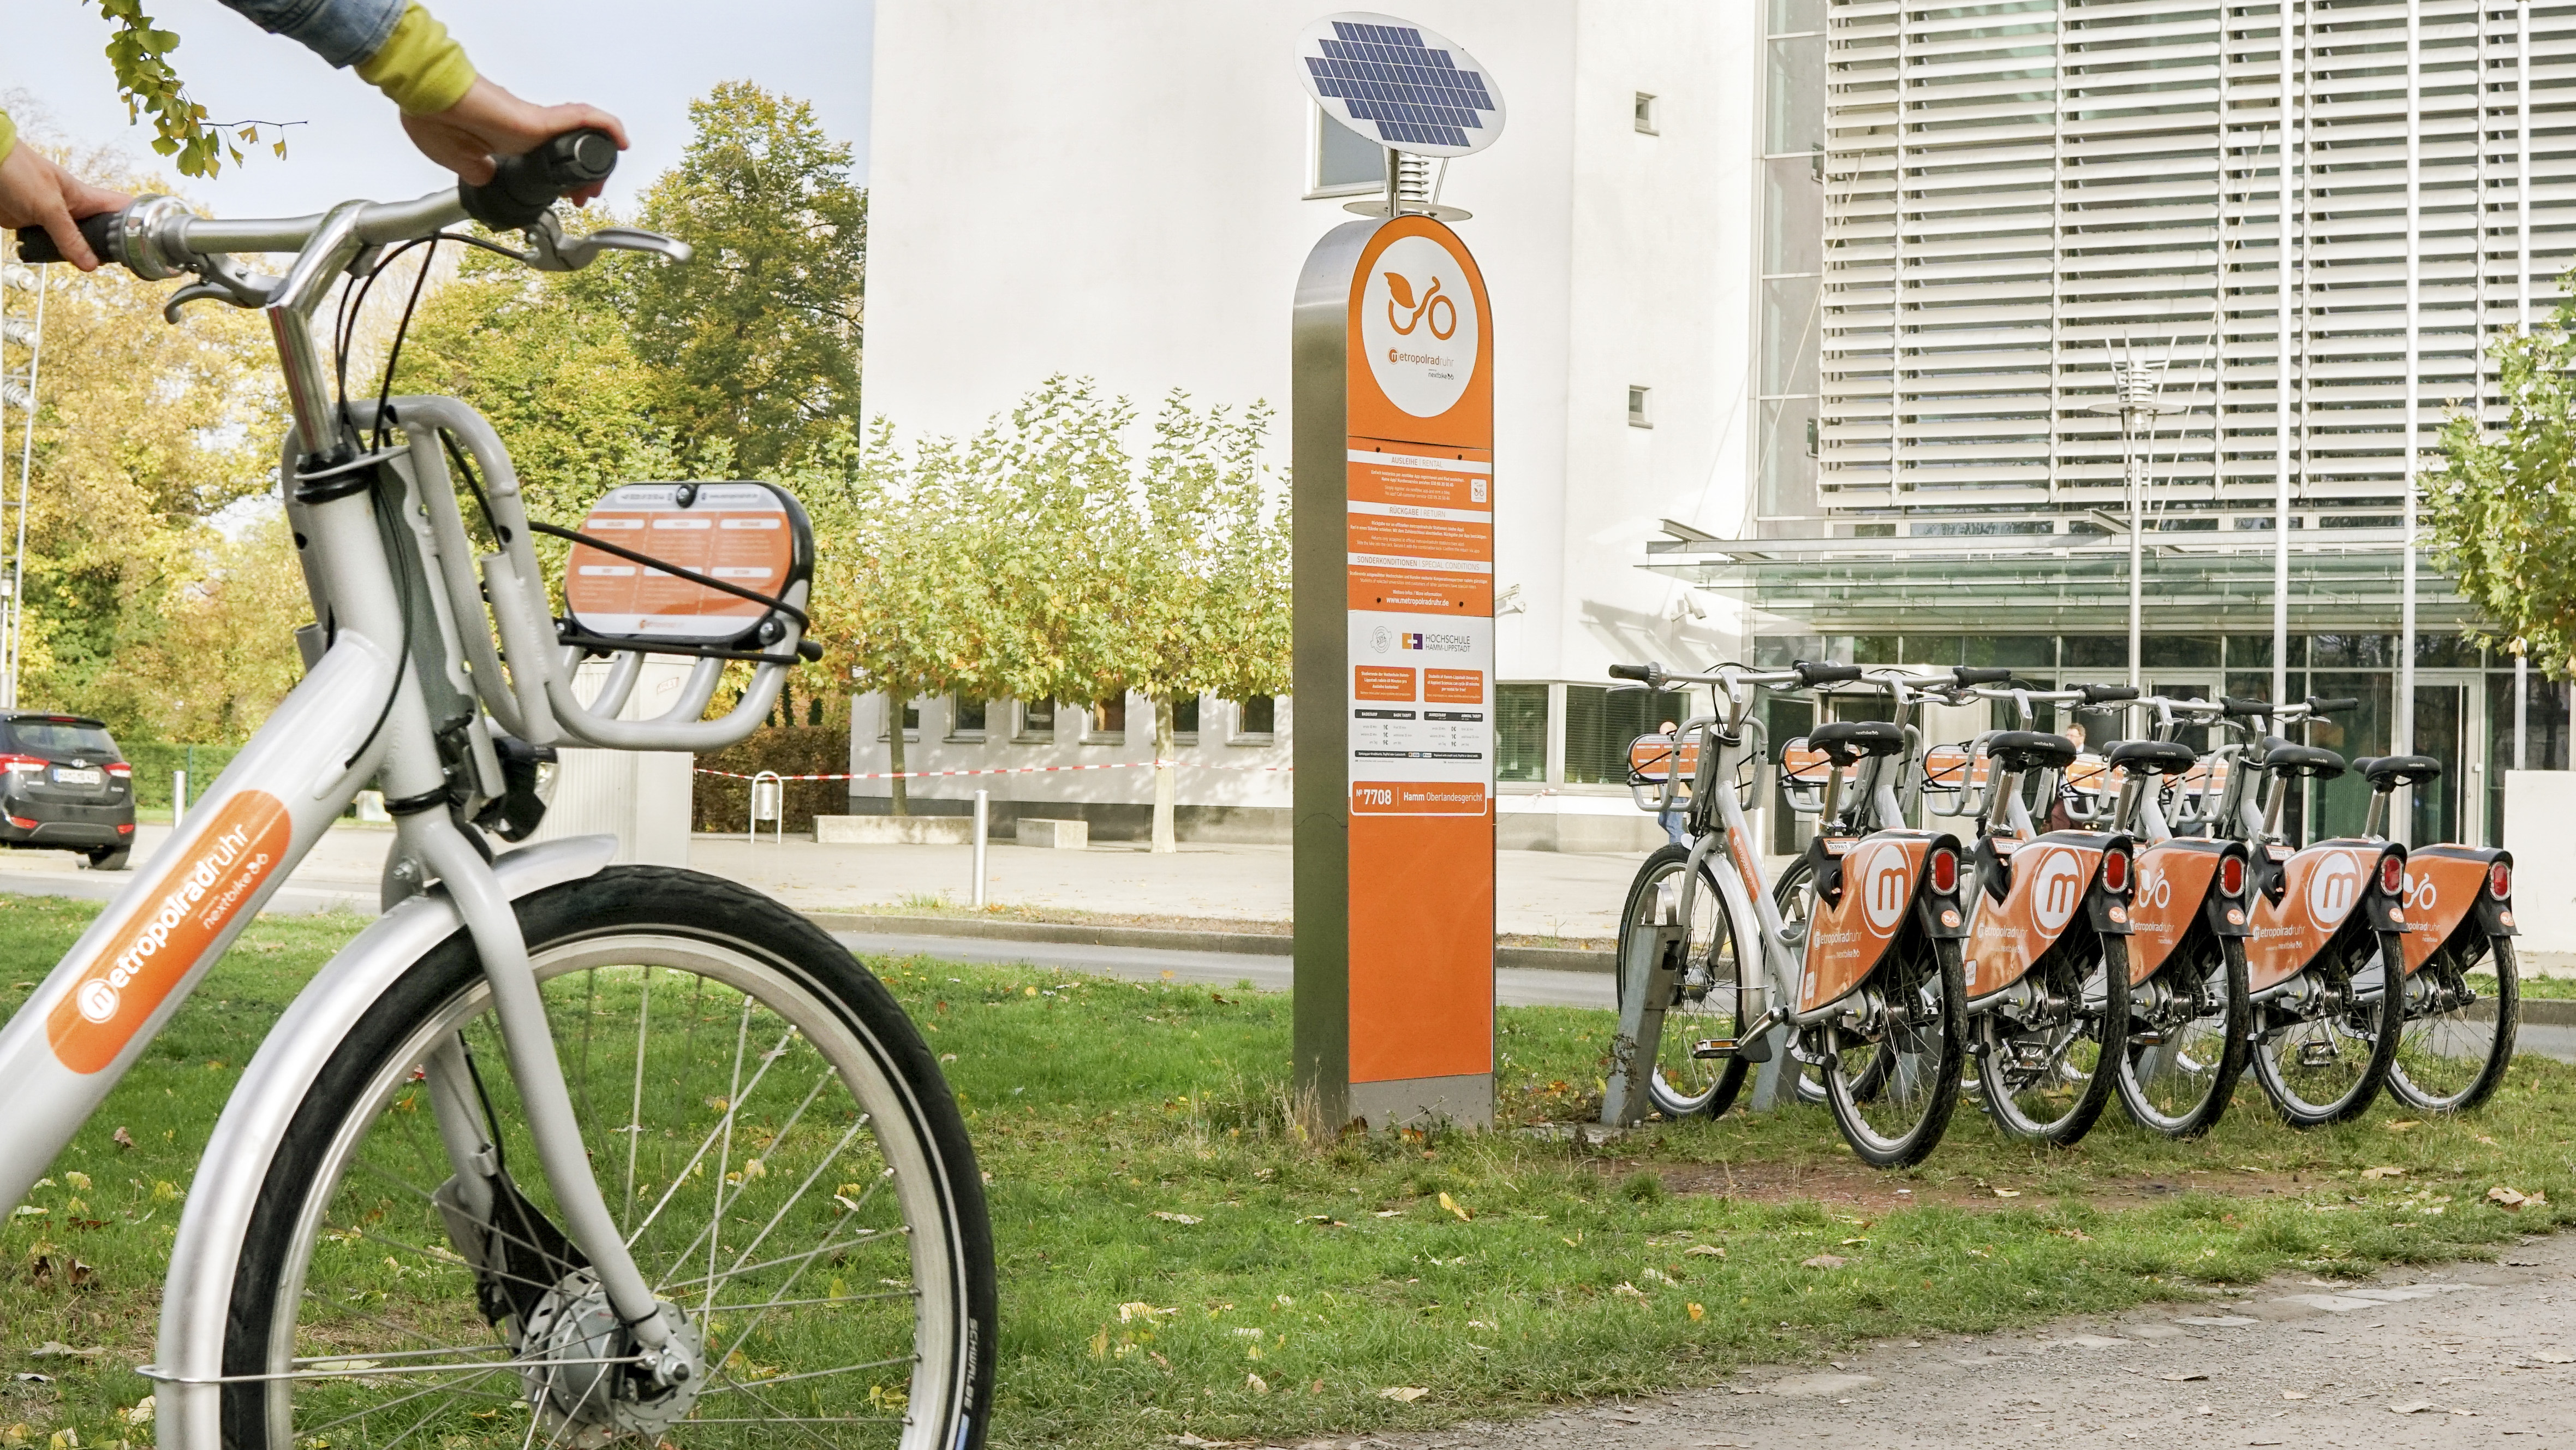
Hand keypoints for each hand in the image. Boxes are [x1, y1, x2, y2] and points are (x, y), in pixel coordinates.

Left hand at [0, 144, 130, 270]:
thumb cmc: (17, 170)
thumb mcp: (48, 207)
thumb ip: (69, 237)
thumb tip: (90, 264)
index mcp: (86, 197)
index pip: (123, 209)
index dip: (139, 223)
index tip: (148, 243)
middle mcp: (75, 209)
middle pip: (102, 232)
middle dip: (109, 248)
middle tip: (117, 264)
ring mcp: (55, 218)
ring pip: (77, 241)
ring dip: (79, 254)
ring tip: (86, 267)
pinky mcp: (36, 225)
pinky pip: (51, 244)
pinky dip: (53, 254)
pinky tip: (55, 261)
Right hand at [402, 77, 627, 202]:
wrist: (426, 99)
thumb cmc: (432, 117)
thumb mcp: (456, 158)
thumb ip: (475, 170)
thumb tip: (486, 178)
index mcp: (509, 141)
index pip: (549, 158)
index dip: (564, 179)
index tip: (571, 198)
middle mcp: (527, 130)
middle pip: (571, 148)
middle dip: (586, 174)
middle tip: (591, 195)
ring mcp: (536, 123)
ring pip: (581, 135)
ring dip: (599, 157)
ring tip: (604, 180)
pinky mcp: (540, 117)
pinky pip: (583, 117)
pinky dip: (606, 125)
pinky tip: (621, 139)